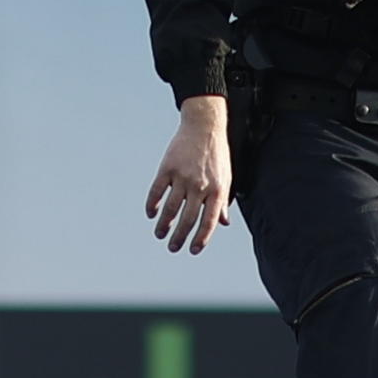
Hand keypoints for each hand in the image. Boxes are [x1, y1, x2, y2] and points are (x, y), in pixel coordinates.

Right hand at [144, 97, 234, 252]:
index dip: (201, 238)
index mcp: (217, 190)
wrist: (204, 126)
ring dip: (164, 224)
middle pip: (187, 218)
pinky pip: (157, 191)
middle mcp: (200, 185)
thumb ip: (222, 201)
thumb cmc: (217, 155)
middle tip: (173, 248)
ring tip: (160, 234)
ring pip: (170, 208)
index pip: (209, 221)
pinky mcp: (167, 168)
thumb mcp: (226, 178)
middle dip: (179, 236)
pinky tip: (151, 213)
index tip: (193, 250)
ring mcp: (182, 176)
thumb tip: (223, 223)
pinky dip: (152, 204)